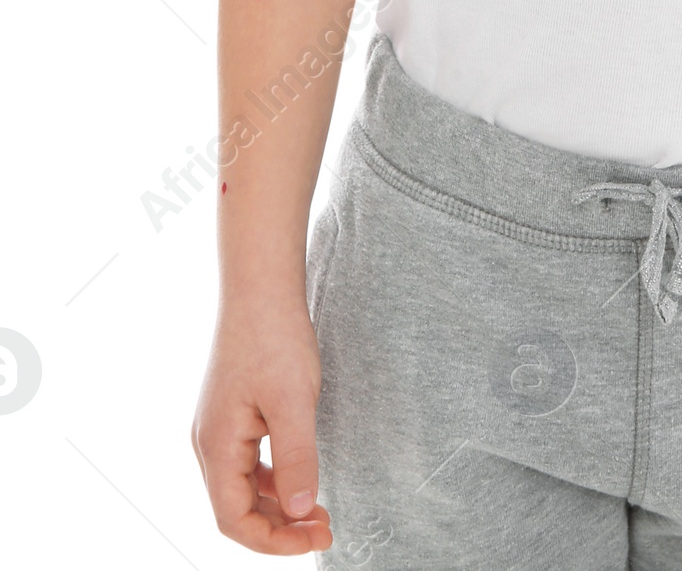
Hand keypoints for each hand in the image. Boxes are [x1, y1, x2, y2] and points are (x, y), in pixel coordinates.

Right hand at [191, 296, 331, 554]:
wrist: (261, 287)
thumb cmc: (275, 337)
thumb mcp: (294, 402)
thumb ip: (296, 460)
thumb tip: (302, 512)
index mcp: (217, 446)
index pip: (234, 520)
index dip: (274, 540)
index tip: (317, 539)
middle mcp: (209, 442)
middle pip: (236, 509)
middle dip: (280, 527)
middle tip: (326, 528)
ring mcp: (218, 427)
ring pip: (241, 488)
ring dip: (277, 505)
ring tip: (319, 511)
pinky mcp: (232, 412)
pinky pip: (247, 463)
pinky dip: (272, 480)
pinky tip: (299, 477)